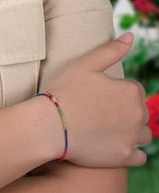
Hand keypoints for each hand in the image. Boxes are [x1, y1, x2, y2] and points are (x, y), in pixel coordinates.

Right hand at [44, 32, 151, 167]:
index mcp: (130, 91)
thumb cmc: (65, 91)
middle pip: (140, 112)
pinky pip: (139, 156)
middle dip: (124, 111)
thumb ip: (111, 50)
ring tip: (105, 128)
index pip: (134, 90)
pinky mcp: (125, 157)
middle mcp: (138, 115)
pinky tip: (111, 144)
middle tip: (97, 112)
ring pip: (142, 134)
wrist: (50, 125)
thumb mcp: (85, 64)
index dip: (115, 92)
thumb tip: (131, 36)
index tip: (97, 95)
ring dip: (130, 132)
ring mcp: (133, 138)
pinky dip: (129, 151)